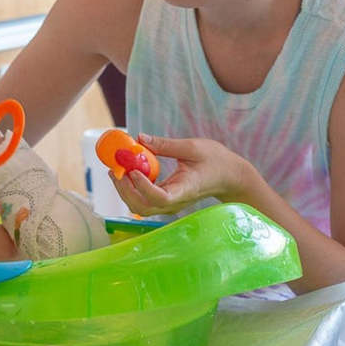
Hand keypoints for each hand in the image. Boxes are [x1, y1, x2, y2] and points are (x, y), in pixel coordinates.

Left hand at [110, 134, 249, 215]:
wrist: (229, 177)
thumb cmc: (215, 160)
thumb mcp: (192, 147)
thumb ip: (165, 144)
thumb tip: (139, 138)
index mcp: (185, 189)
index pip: (161, 197)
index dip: (143, 187)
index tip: (133, 170)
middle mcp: (175, 202)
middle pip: (144, 206)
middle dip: (125, 190)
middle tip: (114, 169)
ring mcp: (170, 204)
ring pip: (141, 207)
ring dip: (125, 191)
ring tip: (116, 170)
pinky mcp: (166, 201)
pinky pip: (144, 201)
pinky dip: (131, 189)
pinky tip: (127, 172)